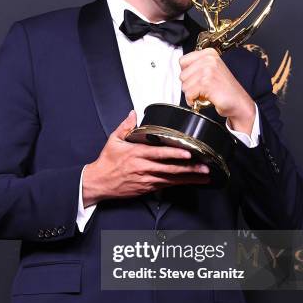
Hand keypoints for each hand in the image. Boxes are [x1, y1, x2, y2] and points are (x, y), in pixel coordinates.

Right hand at [82, 111, 210, 206]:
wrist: (98, 183)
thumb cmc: (106, 162)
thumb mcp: (113, 141)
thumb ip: (125, 126)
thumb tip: (133, 114)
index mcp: (136, 154)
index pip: (159, 153)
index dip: (175, 154)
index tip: (188, 153)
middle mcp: (143, 167)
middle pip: (170, 168)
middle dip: (189, 168)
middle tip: (205, 167)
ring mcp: (147, 179)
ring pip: (171, 179)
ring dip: (189, 178)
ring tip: (204, 176)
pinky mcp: (147, 188)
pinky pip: (166, 185)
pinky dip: (180, 184)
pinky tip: (191, 182)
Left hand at [179, 48, 254, 133]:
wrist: (238, 102)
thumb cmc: (225, 89)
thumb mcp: (212, 70)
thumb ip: (197, 66)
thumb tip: (181, 70)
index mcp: (209, 54)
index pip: (183, 61)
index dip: (187, 73)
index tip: (195, 79)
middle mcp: (209, 59)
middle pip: (182, 74)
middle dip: (189, 85)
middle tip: (201, 89)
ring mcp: (208, 70)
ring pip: (184, 85)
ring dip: (192, 94)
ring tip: (204, 93)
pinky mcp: (206, 83)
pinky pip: (189, 94)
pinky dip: (193, 100)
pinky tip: (203, 99)